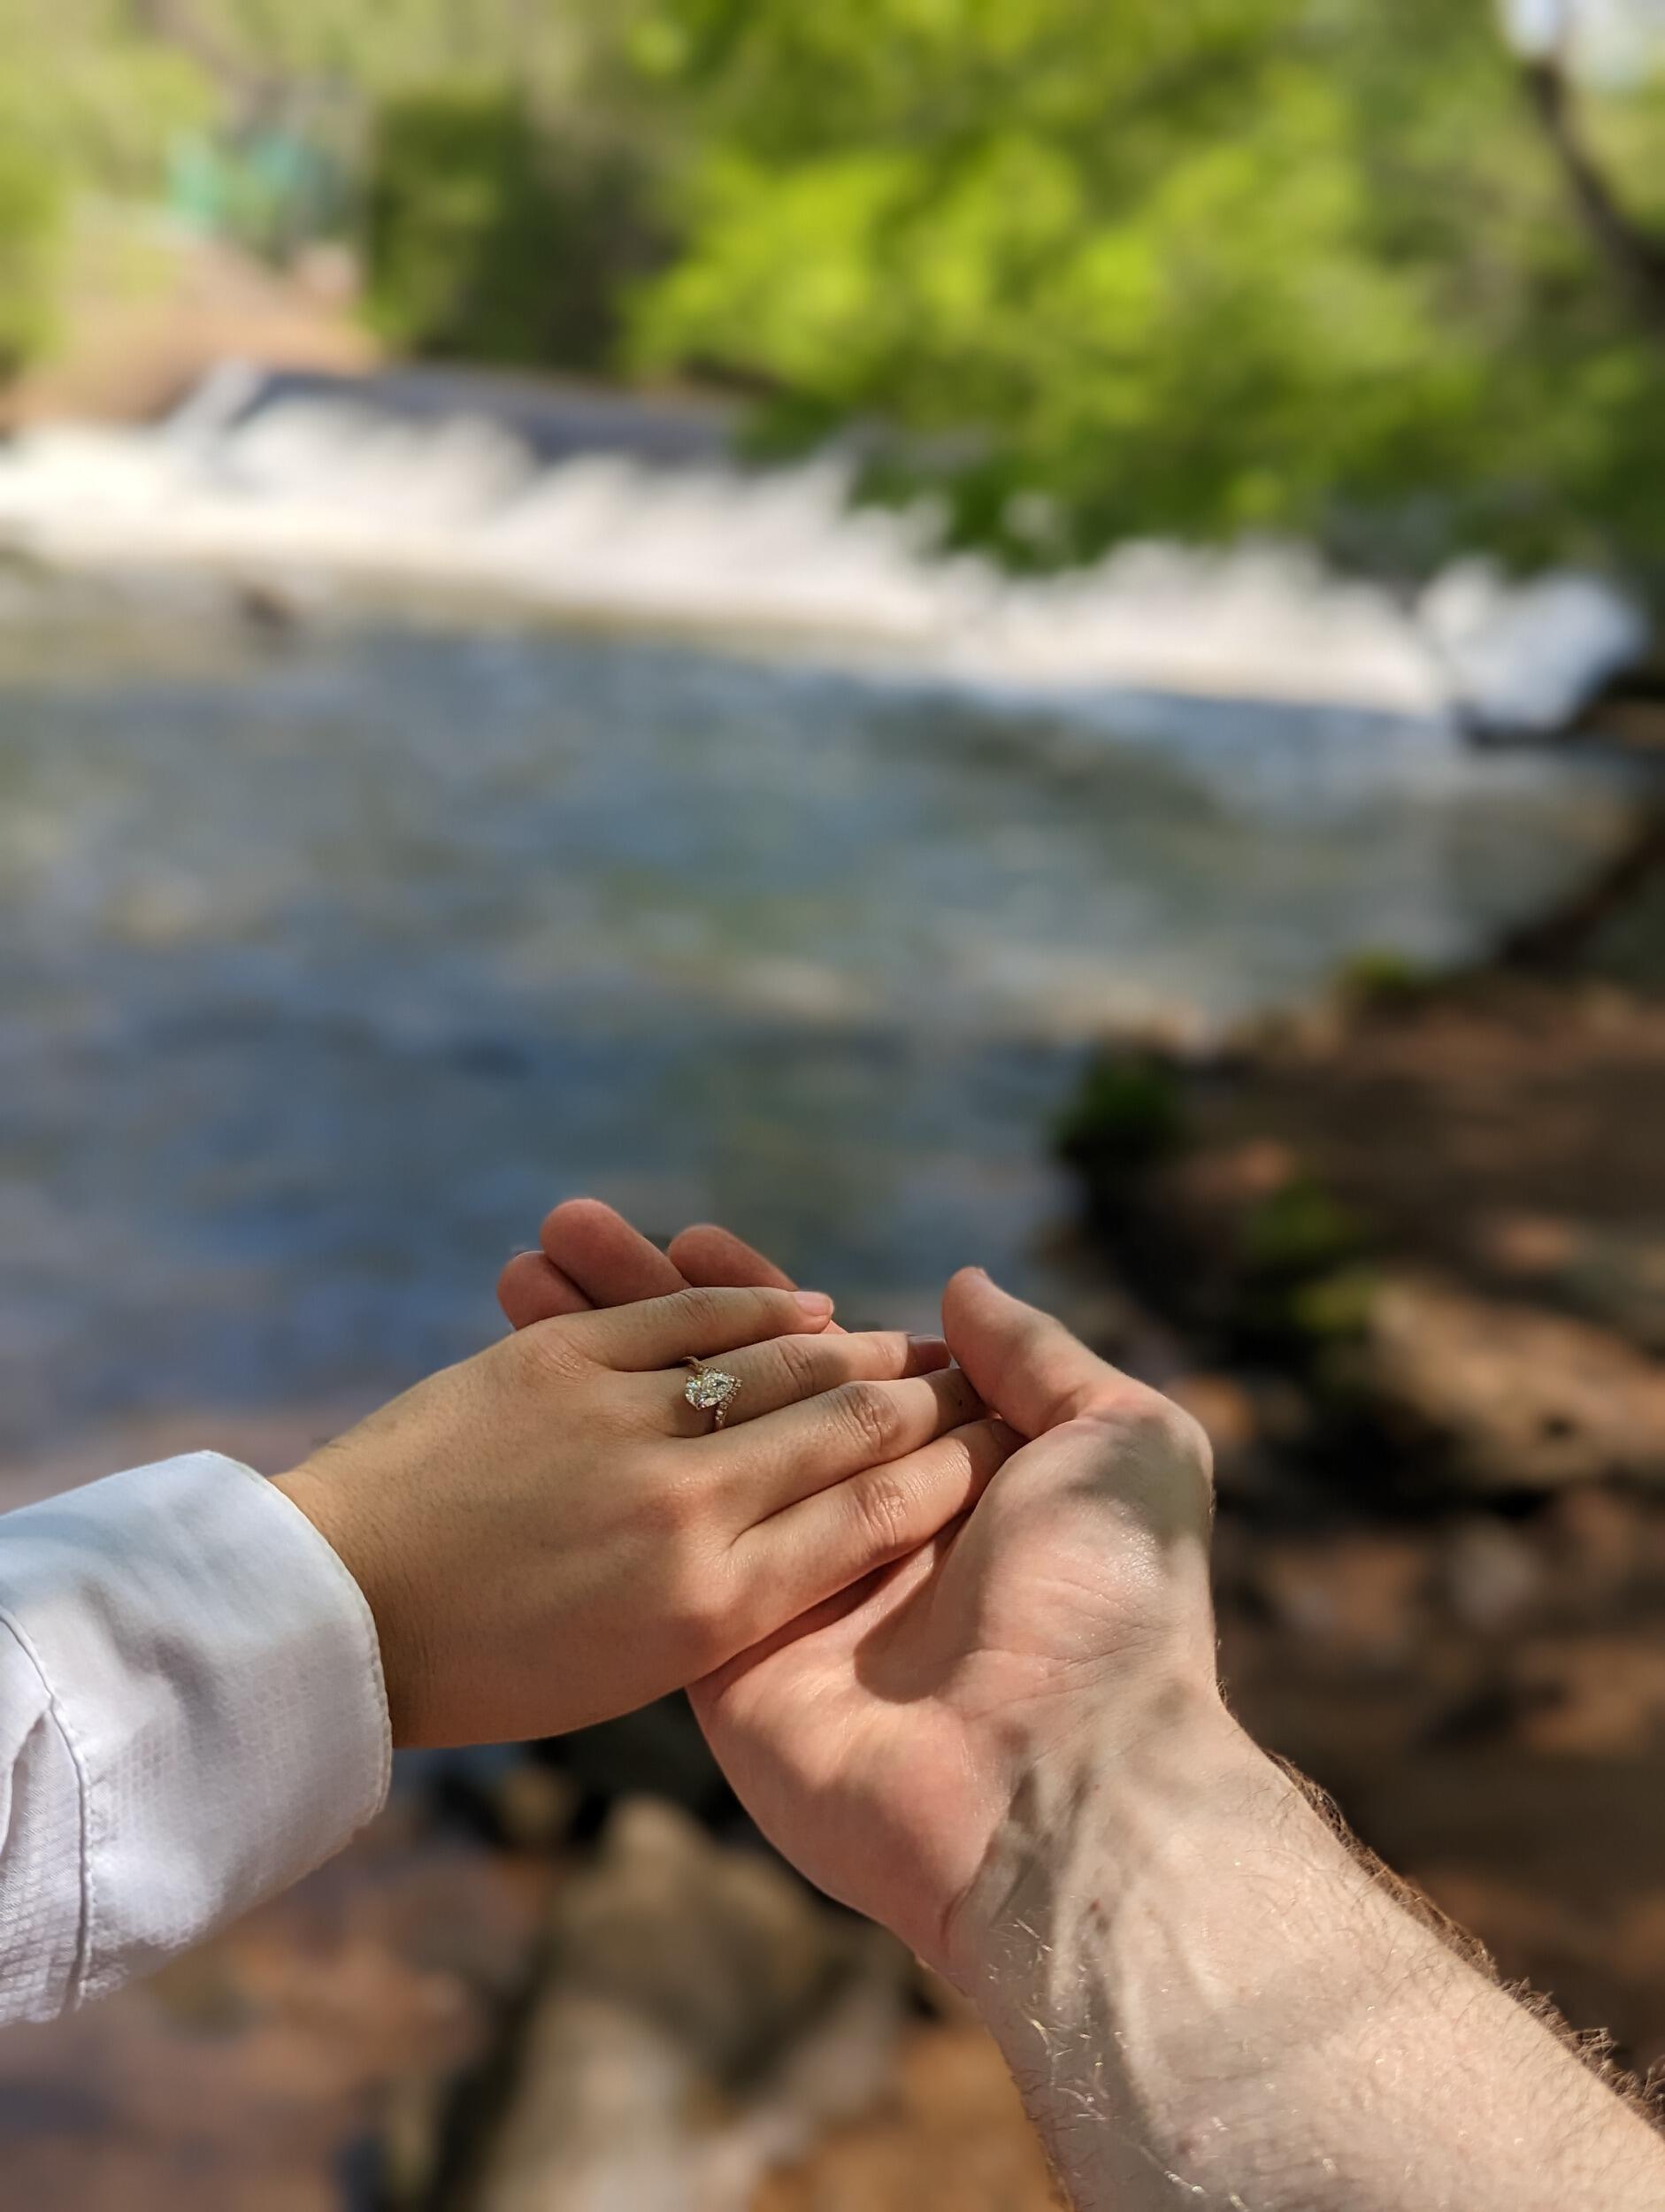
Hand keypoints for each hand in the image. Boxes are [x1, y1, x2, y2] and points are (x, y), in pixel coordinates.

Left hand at [278, 1283, 1009, 1748]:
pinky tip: (804, 1306)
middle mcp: (689, 1514)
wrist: (339, 1605)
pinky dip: (756, 1304)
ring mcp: (626, 1427)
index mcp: (713, 1612)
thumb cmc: (491, 1660)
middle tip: (970, 1385)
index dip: (950, 1474)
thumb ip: (743, 1598)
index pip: (877, 1519)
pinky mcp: (564, 1361)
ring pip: (783, 1364)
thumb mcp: (640, 1666)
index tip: (990, 1449)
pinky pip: (693, 1315)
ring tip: (899, 1345)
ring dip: (854, 1350)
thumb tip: (831, 1527)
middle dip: (925, 1403)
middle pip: (851, 1431)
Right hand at [502, 1204, 1222, 1976]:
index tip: (684, 1233)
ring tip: (529, 1261)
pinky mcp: (724, 1652)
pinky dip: (595, 1458)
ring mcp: (783, 1585)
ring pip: (678, 1448)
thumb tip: (957, 1285)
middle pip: (733, 1391)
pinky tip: (532, 1375)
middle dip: (655, 1305)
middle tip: (575, 1228)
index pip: (825, 1360)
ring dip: (603, 1356)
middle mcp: (854, 1522)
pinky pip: (655, 1542)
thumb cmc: (1110, 1604)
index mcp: (942, 1472)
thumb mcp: (1121, 1444)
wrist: (1063, 1789)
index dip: (752, 1298)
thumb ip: (1039, 1359)